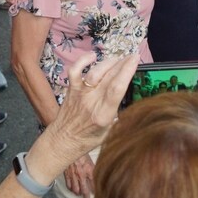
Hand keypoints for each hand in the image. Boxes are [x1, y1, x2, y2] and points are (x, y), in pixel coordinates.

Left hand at [45, 52, 139, 167]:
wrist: (62, 141)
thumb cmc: (87, 139)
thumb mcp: (110, 133)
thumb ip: (120, 116)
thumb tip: (132, 102)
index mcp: (104, 115)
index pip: (117, 88)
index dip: (127, 71)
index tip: (135, 60)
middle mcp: (92, 102)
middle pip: (109, 77)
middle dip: (123, 63)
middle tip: (132, 57)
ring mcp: (80, 94)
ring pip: (95, 72)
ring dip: (109, 62)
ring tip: (118, 59)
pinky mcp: (71, 89)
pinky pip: (75, 71)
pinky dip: (83, 60)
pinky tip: (93, 56)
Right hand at [63, 155, 94, 197]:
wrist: (70, 146)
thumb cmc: (81, 151)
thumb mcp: (90, 159)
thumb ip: (93, 167)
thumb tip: (97, 171)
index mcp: (89, 170)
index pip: (94, 184)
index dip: (95, 189)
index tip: (96, 191)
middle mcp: (81, 174)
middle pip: (84, 189)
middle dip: (86, 195)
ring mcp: (74, 175)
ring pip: (76, 189)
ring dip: (78, 192)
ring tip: (79, 194)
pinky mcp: (67, 174)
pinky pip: (68, 184)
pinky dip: (70, 188)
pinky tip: (72, 189)